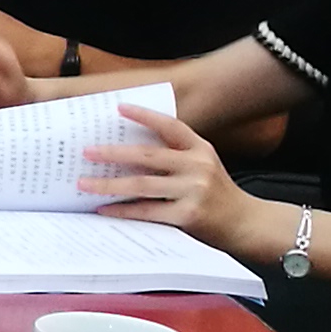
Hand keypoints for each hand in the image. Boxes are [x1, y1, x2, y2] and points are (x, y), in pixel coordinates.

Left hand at [83, 104, 264, 253]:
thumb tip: (125, 152)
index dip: (145, 115)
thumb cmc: (216, 194)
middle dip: (112, 153)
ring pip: (141, 185)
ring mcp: (194, 191)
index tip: (119, 107)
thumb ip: (176, 156)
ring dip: (108, 185)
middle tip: (86, 151)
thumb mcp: (203, 166)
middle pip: (147, 155)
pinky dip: (122, 210)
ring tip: (83, 183)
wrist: (246, 224)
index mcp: (200, 149)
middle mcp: (198, 166)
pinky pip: (147, 211)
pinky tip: (103, 209)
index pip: (170, 126)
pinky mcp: (188, 215)